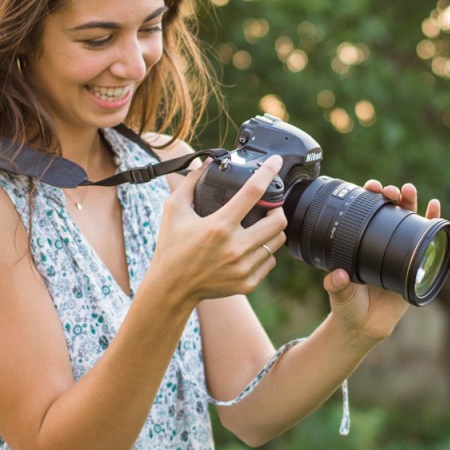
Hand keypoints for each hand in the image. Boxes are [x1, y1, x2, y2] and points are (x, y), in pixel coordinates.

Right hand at [150, 156, 288, 306]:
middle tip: (269, 206)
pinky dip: (264, 251)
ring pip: (277, 241)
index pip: (253, 192)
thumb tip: (208, 162)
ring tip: (260, 225)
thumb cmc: (171, 247)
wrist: (171, 287)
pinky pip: (270, 261)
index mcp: (219, 226)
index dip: (268, 172)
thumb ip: (190, 182)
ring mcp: (243, 267)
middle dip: (277, 208)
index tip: (276, 162)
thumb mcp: (174, 209)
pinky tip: (252, 247)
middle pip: (278, 220)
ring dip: (272, 229)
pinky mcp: (248, 282)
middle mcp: (235, 247)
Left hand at [323, 181, 441, 341]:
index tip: (370, 187)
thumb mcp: (340, 296)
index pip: (365, 212)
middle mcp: (380, 243)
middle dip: (390, 195)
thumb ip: (337, 287)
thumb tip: (336, 276)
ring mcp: (399, 251)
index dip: (369, 196)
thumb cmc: (349, 308)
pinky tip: (435, 206)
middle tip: (390, 190)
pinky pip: (426, 241)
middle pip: (388, 211)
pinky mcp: (415, 264)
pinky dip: (432, 222)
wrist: (366, 327)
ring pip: (408, 221)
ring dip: (410, 202)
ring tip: (409, 190)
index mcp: (359, 243)